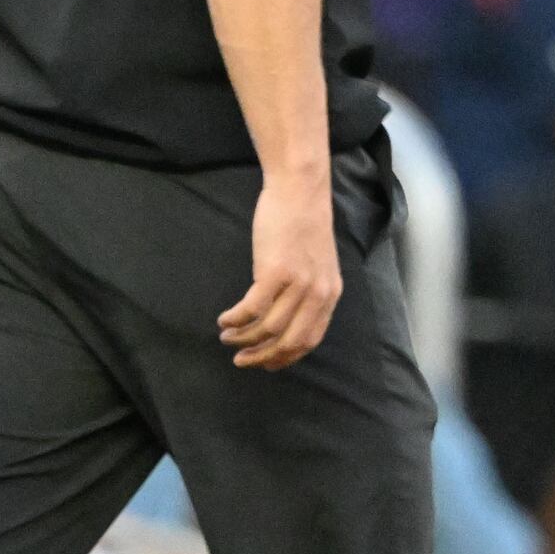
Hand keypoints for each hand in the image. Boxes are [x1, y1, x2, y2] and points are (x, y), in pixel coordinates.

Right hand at [221, 169, 341, 369]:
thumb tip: (286, 319)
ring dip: (243, 339)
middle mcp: (318, 293)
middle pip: (289, 342)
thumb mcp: (317, 263)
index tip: (265, 363)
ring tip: (227, 337)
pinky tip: (225, 319)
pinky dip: (235, 319)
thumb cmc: (303, 223)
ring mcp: (298, 283)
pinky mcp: (275, 271)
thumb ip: (308, 290)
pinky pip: (251, 309)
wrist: (300, 190)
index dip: (285, 357)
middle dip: (262, 357)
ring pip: (267, 329)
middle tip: (241, 361)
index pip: (309, 340)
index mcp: (330, 293)